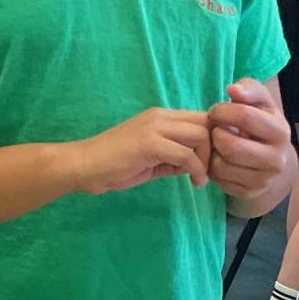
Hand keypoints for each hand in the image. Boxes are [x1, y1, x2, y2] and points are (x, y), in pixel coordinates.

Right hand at [74, 108, 210, 194]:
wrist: (83, 165)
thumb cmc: (113, 166)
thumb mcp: (151, 161)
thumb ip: (173, 158)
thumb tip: (196, 165)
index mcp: (161, 117)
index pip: (201, 117)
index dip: (214, 138)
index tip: (214, 161)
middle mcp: (160, 116)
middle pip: (206, 122)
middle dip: (216, 148)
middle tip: (210, 171)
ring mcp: (154, 127)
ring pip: (200, 134)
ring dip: (207, 159)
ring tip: (200, 178)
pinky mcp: (149, 144)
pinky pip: (185, 154)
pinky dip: (196, 170)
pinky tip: (194, 183)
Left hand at [207, 78, 293, 200]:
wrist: (272, 160)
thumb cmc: (262, 123)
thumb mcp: (261, 102)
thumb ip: (250, 88)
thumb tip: (233, 90)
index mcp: (281, 132)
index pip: (245, 116)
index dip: (222, 111)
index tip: (216, 111)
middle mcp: (277, 160)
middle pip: (231, 146)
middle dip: (216, 134)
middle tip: (215, 128)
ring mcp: (263, 180)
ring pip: (221, 165)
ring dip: (212, 151)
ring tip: (217, 142)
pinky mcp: (248, 192)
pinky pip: (218, 179)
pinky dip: (212, 166)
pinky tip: (219, 157)